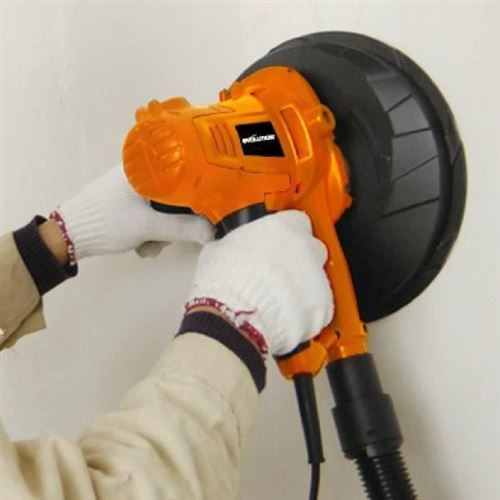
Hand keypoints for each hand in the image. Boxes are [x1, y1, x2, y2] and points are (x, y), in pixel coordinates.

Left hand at [55, 165, 213, 260]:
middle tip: (167, 237)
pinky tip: (141, 245)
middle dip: (172, 223)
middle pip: (173, 196)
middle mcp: (139, 173)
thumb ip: (184, 229)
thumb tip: (213, 232)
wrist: (69, 236)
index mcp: (145, 167)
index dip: (195, 192)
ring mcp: (130, 189)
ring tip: (148, 245)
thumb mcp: (150, 227)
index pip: (182, 172)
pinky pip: (147, 215)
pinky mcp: (123, 203)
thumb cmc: (109, 222)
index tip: (201, 210)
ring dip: (159, 231)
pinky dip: (148, 231)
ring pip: (161, 209)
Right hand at [188, 210, 333, 355]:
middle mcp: (305, 248)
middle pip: (313, 249)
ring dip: (303, 289)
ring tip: (278, 303)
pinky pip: (320, 308)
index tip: (280, 244)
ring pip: (318, 280)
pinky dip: (307, 315)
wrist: (233, 317)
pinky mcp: (324, 307)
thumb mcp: (217, 251)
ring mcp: (317, 277)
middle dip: (300, 262)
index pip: (297, 220)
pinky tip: (285, 318)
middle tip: (279, 275)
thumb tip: (224, 248)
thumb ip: (232, 244)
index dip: (288, 234)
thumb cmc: (224, 284)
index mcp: (281, 227)